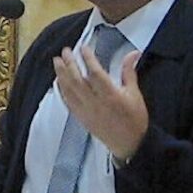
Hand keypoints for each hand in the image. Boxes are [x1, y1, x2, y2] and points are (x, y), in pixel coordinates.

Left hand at [53, 47, 147, 162]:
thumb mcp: (135, 94)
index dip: (88, 59)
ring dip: (62, 75)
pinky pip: (68, 103)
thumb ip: (129, 72)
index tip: (83, 48)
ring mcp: (86, 111)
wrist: (130, 144)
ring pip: (70, 90)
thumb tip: (133, 53)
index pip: (96, 73)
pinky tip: (58, 81)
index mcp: (111, 95)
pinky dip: (62, 91)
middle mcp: (96, 103)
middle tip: (65, 51)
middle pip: (78, 80)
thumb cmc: (134, 118)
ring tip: (56, 61)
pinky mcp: (81, 118)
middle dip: (70, 64)